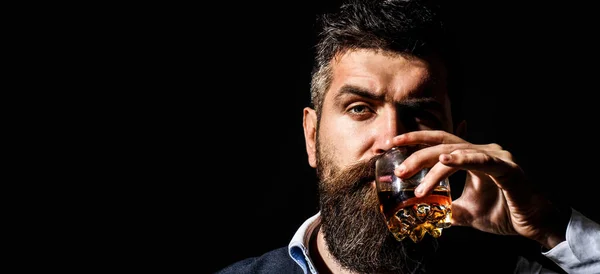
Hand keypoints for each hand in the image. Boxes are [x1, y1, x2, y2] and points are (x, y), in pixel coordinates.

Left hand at [392, 130, 568, 248]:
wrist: (534, 225)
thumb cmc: (503, 213)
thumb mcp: (466, 212)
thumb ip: (446, 207)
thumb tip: (425, 212)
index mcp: (473, 156)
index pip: (439, 142)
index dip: (415, 140)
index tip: (391, 144)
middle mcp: (483, 151)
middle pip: (443, 143)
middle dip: (415, 151)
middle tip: (395, 164)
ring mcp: (496, 157)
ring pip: (456, 153)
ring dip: (430, 164)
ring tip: (409, 174)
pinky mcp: (507, 169)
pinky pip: (480, 161)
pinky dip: (461, 159)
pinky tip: (444, 160)